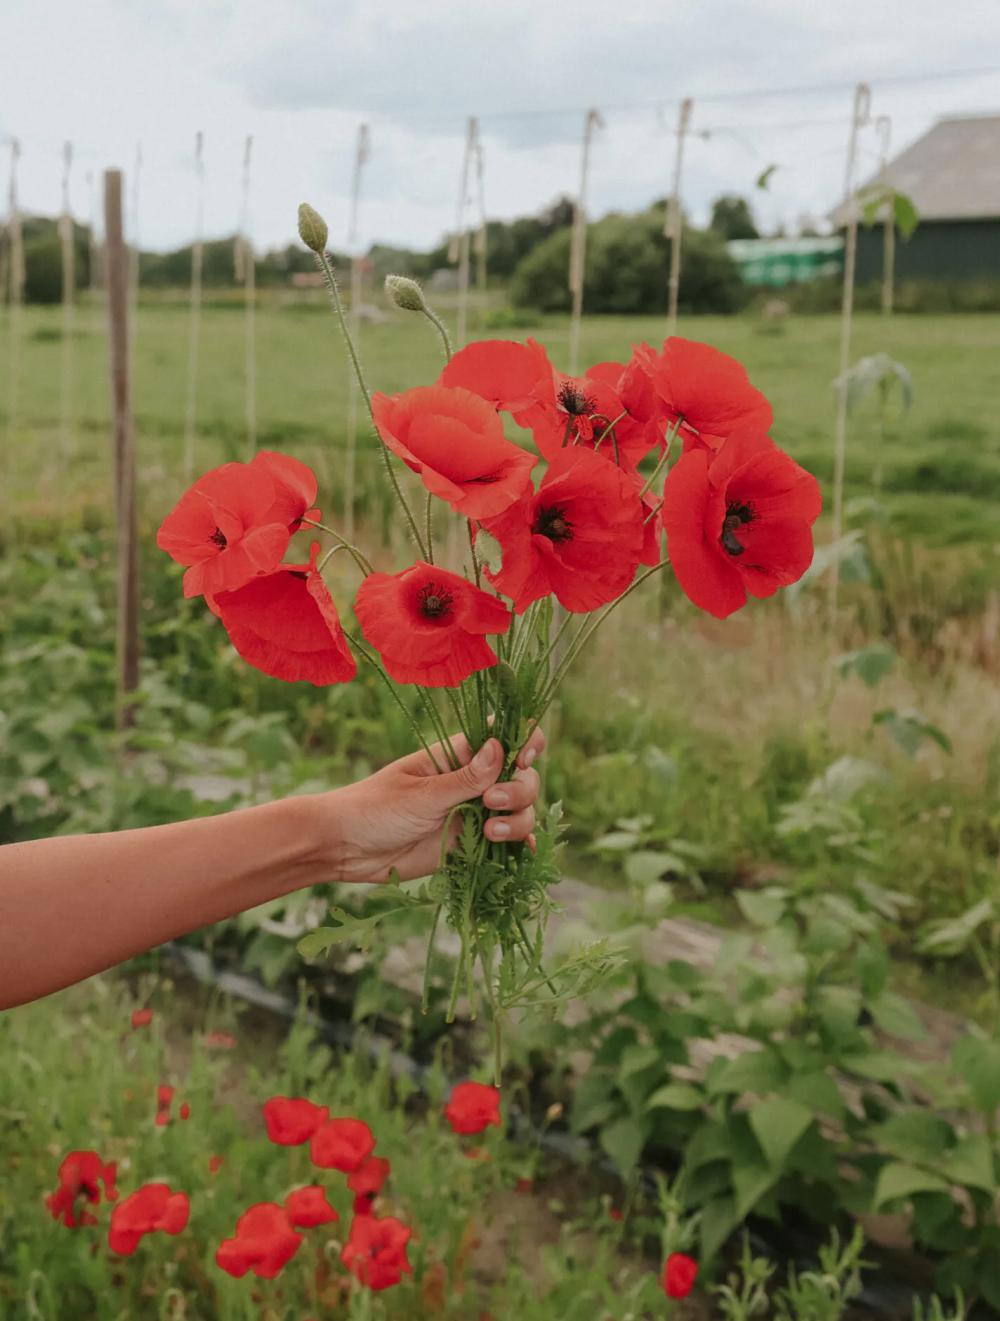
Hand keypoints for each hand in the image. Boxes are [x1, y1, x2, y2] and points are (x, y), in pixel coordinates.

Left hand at [327, 730, 544, 884]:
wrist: (346, 847)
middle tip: (490, 802)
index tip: (523, 759)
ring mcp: (474, 812)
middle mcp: (472, 781)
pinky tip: (521, 852)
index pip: (504, 735)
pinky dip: (519, 844)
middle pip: (522, 776)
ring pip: (519, 809)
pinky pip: (506, 841)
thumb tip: (499, 746)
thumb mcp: (421, 794)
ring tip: (491, 834)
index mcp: (458, 755)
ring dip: (518, 820)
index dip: (525, 742)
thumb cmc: (375, 809)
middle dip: (519, 789)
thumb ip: (464, 778)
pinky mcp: (470, 843)